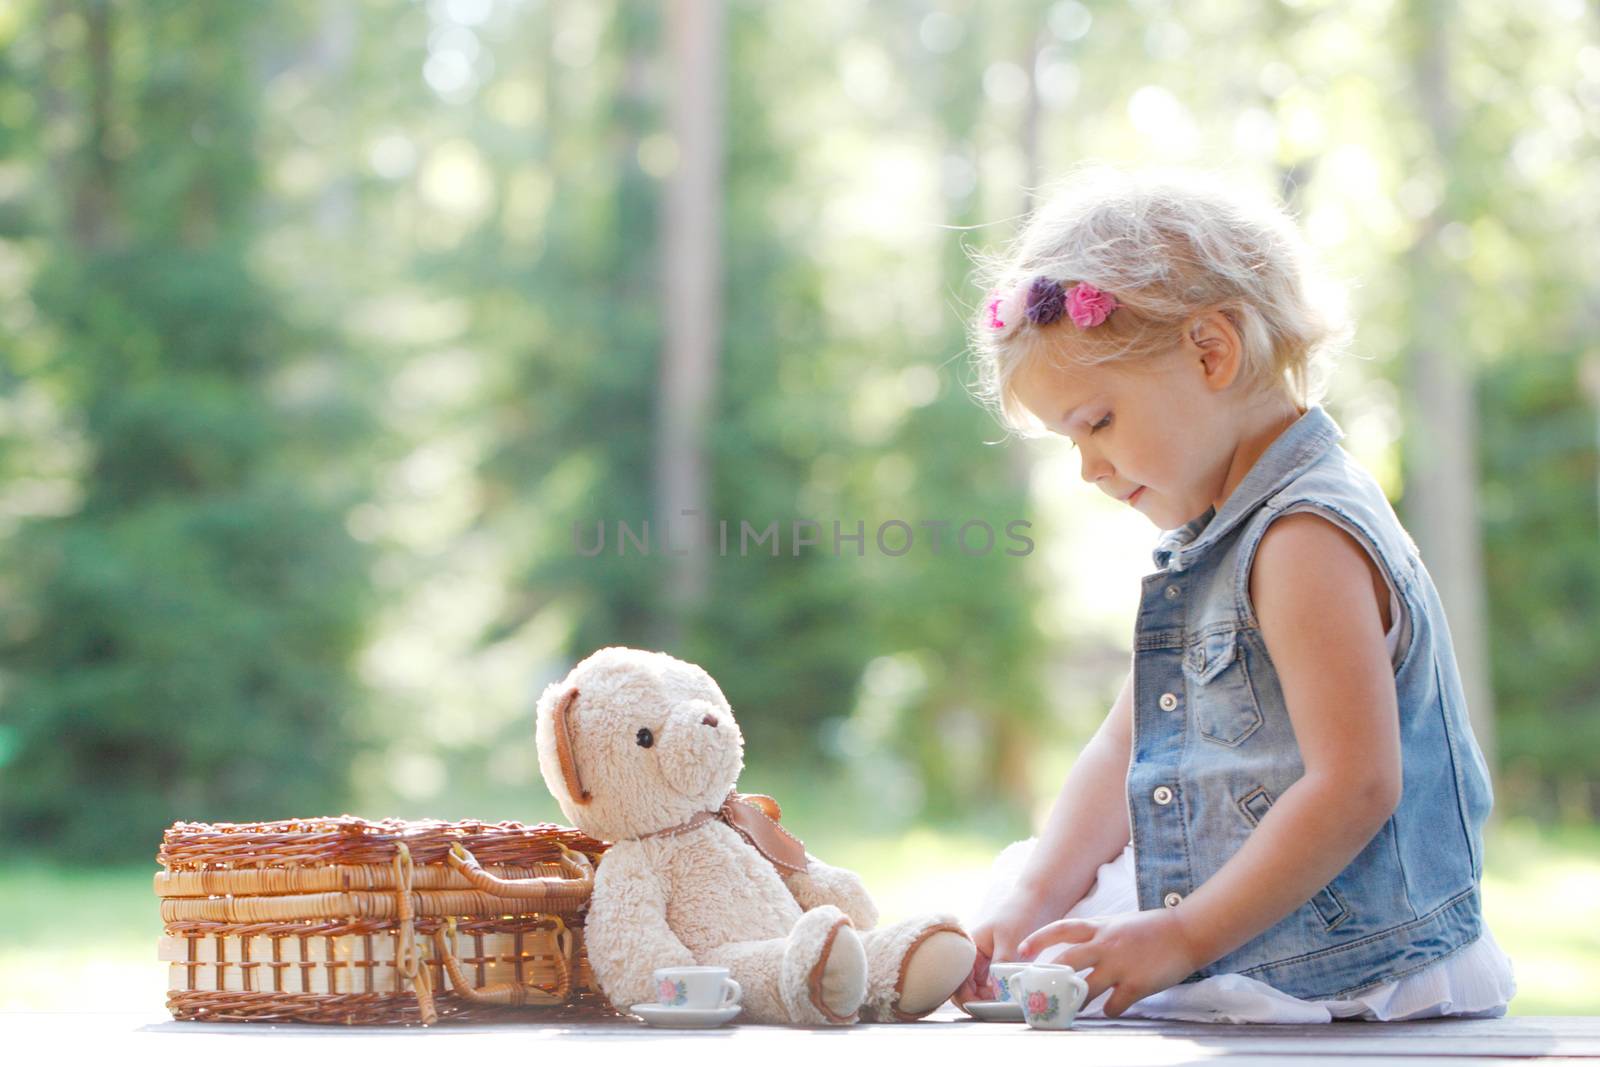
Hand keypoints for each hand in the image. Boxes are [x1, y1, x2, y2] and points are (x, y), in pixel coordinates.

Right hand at [952, 884, 1063, 1008]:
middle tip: (993, 1009)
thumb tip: (995, 993)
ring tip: (1002, 1004)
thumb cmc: (1020, 914)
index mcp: (969, 947)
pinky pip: (994, 984)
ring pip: (980, 987)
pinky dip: (999, 992)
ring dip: (988, 998)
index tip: (979, 1007)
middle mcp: (974, 955)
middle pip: (966, 986)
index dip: (964, 996)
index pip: (957, 978)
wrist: (1039, 900)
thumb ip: (1001, 967)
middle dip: (976, 1000)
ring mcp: (987, 960)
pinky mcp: (1000, 963)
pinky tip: (1009, 996)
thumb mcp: (1010, 941)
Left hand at [1018, 908, 1201, 1017]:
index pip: (1061, 929)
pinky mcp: (1136, 984)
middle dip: (1050, 980)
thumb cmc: (1151, 928)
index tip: (1021, 950)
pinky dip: (1110, 1009)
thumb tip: (1074, 950)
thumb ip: (1096, 935)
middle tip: (1039, 993)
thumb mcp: (1117, 923)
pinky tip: (1112, 1008)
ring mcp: (1120, 964)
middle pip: (1067, 962)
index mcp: (1100, 927)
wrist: (1186, 931)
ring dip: (1075, 1003)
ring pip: (1086, 989)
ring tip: (1069, 1010)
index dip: (1038, 939)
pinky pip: (1113, 1005)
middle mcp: (1106, 944)